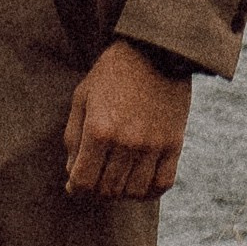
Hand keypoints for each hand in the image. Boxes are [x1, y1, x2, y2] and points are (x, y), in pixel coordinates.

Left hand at [63, 41, 191, 201]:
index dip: (76, 188)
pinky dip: (149, 192)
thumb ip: (73, 138)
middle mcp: (127, 142)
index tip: (75, 186)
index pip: (84, 180)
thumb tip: (72, 174)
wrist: (152, 52)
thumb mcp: (82, 98)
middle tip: (94, 182)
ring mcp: (153, 146)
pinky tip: (139, 185)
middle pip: (108, 189)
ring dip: (121, 193)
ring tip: (115, 181)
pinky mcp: (174, 145)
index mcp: (99, 130)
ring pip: (134, 192)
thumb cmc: (110, 75)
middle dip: (96, 192)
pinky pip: (162, 185)